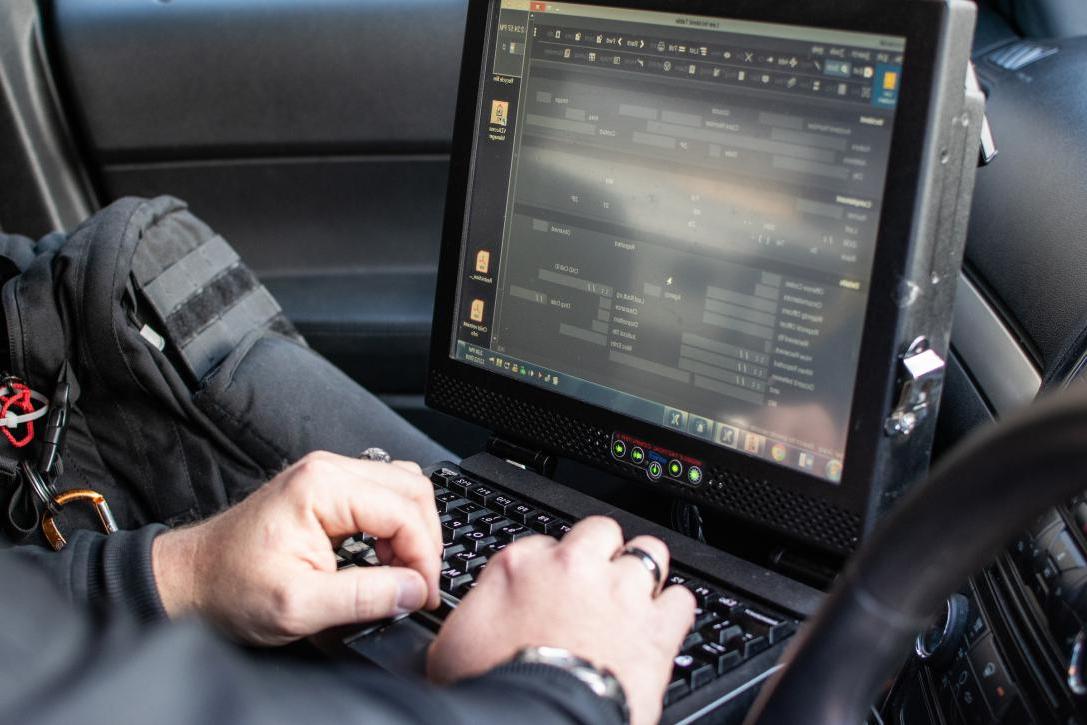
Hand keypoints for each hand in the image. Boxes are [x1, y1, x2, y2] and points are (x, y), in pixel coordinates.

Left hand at [152, 451, 441, 645]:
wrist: (189, 579)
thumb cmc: (229, 587)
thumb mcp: (298, 605)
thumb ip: (364, 597)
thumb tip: (414, 590)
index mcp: (323, 487)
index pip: (404, 511)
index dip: (423, 558)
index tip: (423, 596)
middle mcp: (329, 469)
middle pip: (413, 490)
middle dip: (425, 541)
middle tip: (418, 586)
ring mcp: (328, 474)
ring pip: (403, 488)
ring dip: (413, 531)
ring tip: (402, 573)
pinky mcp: (327, 488)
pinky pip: (383, 495)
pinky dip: (396, 526)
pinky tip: (385, 557)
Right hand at [427, 517, 694, 724]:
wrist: (537, 721)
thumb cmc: (493, 688)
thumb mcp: (453, 642)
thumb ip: (477, 609)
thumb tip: (481, 610)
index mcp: (520, 567)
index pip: (540, 544)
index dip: (547, 567)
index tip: (548, 587)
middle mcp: (573, 568)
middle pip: (599, 531)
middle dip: (601, 552)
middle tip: (595, 582)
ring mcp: (620, 593)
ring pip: (648, 553)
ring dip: (642, 572)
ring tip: (635, 595)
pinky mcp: (656, 628)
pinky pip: (681, 599)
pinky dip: (673, 610)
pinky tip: (662, 625)